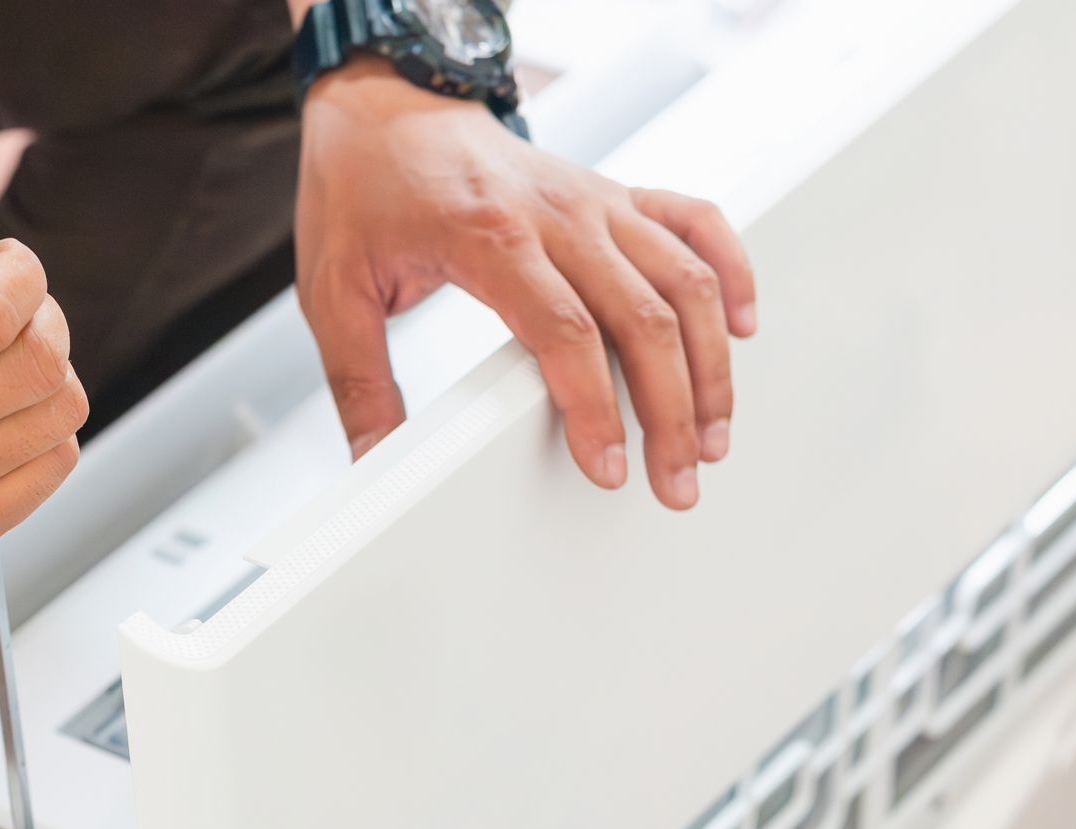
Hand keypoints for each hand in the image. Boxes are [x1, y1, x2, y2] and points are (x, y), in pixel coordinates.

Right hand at [0, 173, 85, 558]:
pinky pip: (57, 462)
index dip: (21, 277)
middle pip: (33, 365)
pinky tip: (2, 413)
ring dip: (49, 373)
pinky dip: (45, 427)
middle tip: (17, 310)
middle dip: (43, 318)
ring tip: (5, 361)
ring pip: (58, 413)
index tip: (9, 265)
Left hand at [296, 58, 757, 508]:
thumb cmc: (363, 187)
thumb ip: (360, 383)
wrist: (385, 104)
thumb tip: (373, 460)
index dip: (596, 409)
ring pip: (685, 280)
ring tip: (713, 432)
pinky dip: (731, 270)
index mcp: (490, 237)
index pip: (565, 334)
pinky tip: (741, 327)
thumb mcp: (334, 290)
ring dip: (710, 363)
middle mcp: (557, 214)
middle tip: (677, 478)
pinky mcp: (613, 192)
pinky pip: (695, 222)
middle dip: (671, 410)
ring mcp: (595, 200)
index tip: (609, 467)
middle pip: (643, 318)